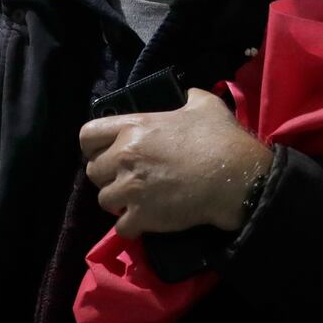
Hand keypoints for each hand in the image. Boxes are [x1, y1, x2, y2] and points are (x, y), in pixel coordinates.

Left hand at [79, 88, 271, 237]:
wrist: (235, 177)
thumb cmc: (220, 139)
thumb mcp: (204, 105)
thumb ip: (188, 97)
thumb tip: (186, 95)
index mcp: (133, 127)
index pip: (87, 135)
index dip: (92, 146)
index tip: (103, 152)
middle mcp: (124, 156)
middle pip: (93, 171)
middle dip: (107, 176)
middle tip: (127, 179)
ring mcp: (131, 188)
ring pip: (104, 200)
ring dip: (118, 202)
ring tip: (137, 201)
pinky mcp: (142, 216)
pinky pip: (121, 227)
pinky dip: (132, 226)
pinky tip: (146, 220)